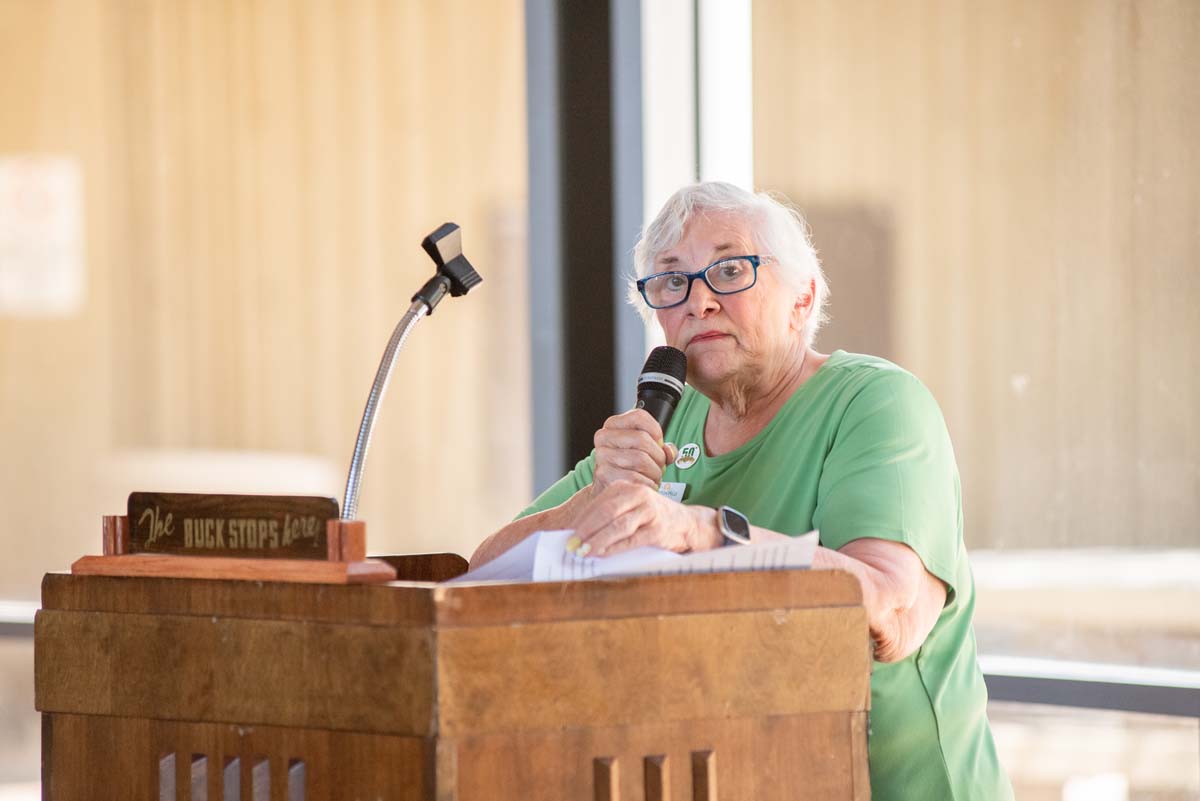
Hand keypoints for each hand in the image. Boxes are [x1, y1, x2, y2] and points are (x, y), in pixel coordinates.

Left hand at [571, 480, 721, 557]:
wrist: (686, 524)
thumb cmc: (651, 518)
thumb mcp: (629, 508)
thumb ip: (608, 515)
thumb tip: (577, 533)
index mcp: (627, 487)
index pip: (599, 503)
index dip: (581, 520)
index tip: (567, 535)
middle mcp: (639, 495)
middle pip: (606, 512)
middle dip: (586, 530)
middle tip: (571, 545)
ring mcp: (650, 511)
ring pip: (618, 526)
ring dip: (598, 540)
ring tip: (584, 552)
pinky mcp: (659, 529)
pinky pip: (633, 539)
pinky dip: (615, 548)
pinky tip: (603, 554)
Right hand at [590, 409, 676, 496]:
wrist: (610, 491)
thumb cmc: (628, 469)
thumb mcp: (644, 452)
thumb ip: (660, 448)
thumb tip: (670, 451)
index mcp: (613, 425)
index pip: (639, 416)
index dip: (656, 431)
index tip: (658, 444)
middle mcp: (604, 437)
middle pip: (643, 439)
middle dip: (658, 457)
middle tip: (657, 467)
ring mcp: (602, 455)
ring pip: (641, 460)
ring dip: (654, 473)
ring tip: (650, 477)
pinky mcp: (603, 474)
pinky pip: (635, 478)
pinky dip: (647, 485)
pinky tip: (643, 485)